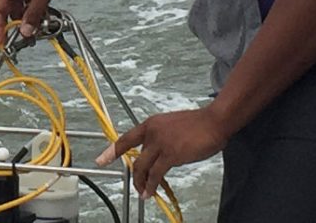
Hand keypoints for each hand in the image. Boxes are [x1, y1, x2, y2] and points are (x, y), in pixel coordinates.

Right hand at [0, 0, 75, 46]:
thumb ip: (33, 14)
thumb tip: (25, 31)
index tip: (2, 42)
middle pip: (6, 11)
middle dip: (14, 26)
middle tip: (22, 38)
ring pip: (18, 9)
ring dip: (25, 20)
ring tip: (36, 29)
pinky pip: (26, 5)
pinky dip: (31, 13)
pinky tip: (41, 18)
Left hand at [95, 107, 228, 199]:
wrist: (213, 122)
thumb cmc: (198, 124)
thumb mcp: (172, 127)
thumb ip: (161, 139)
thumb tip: (156, 156)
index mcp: (151, 124)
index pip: (126, 138)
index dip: (112, 151)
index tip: (101, 160)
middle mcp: (152, 132)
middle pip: (135, 158)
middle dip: (134, 176)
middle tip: (135, 186)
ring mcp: (160, 143)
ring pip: (143, 168)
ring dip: (141, 183)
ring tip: (143, 193)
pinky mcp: (170, 155)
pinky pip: (156, 174)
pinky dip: (152, 186)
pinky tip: (151, 192)